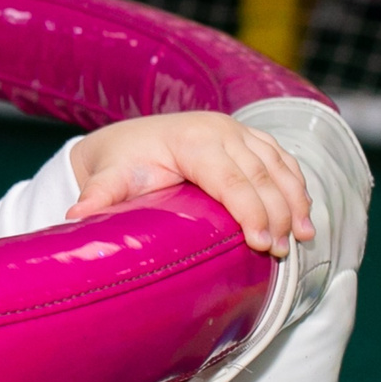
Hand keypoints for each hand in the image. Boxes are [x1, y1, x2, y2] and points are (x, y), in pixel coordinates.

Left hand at [65, 112, 313, 256]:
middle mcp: (220, 129)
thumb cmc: (121, 163)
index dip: (250, 212)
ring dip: (296, 201)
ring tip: (305, 238)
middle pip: (261, 175)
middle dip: (278, 214)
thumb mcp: (108, 178)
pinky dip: (297, 185)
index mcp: (191, 139)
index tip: (262, 245)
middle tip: (285, 252)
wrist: (126, 140)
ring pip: (279, 165)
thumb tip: (75, 219)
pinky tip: (305, 213)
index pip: (229, 178)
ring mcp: (238, 131)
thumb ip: (99, 196)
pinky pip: (281, 159)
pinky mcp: (249, 138)